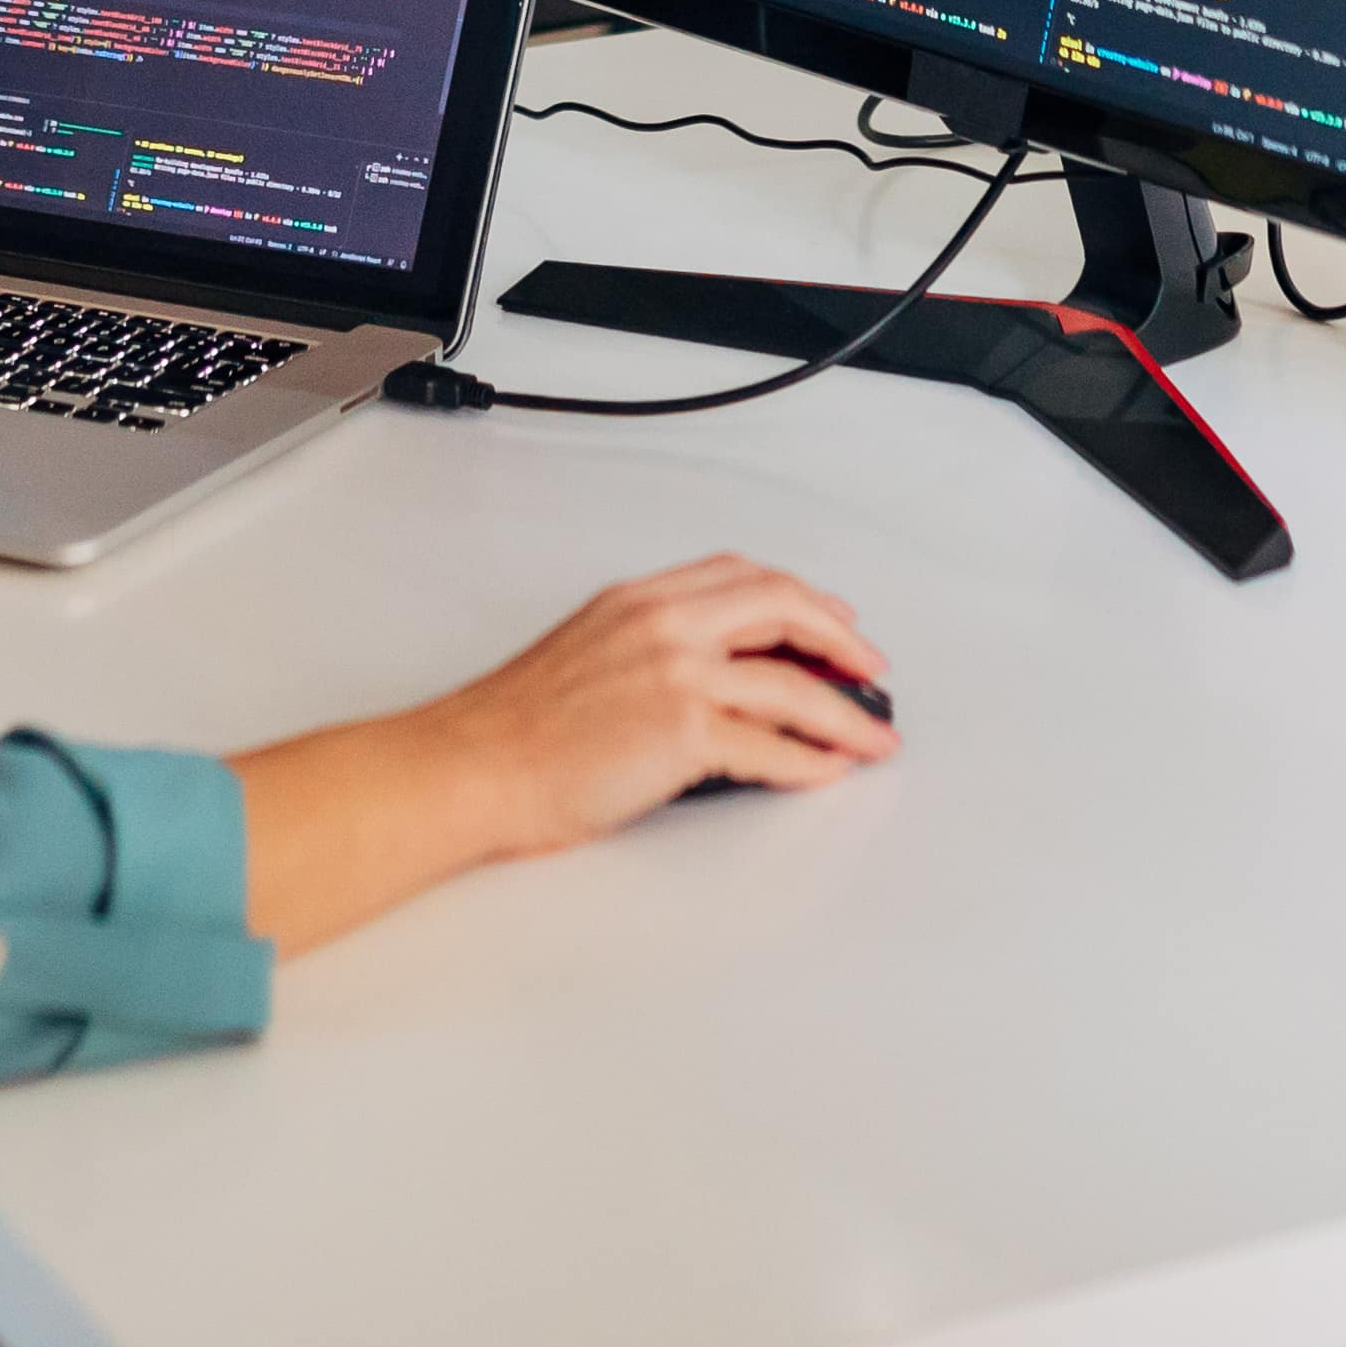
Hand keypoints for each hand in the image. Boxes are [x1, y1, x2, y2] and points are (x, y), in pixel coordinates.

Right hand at [428, 556, 896, 844]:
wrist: (472, 766)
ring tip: (873, 735)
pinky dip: (811, 760)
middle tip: (870, 669)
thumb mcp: (588, 651)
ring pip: (792, 684)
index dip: (800, 597)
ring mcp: (676, 674)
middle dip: (840, 640)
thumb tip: (717, 673)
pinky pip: (770, 745)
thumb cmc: (515, 728)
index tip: (829, 622)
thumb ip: (651, 645)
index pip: (743, 576)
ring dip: (846, 714)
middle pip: (783, 607)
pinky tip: (828, 770)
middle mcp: (663, 624)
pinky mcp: (682, 731)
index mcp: (640, 601)